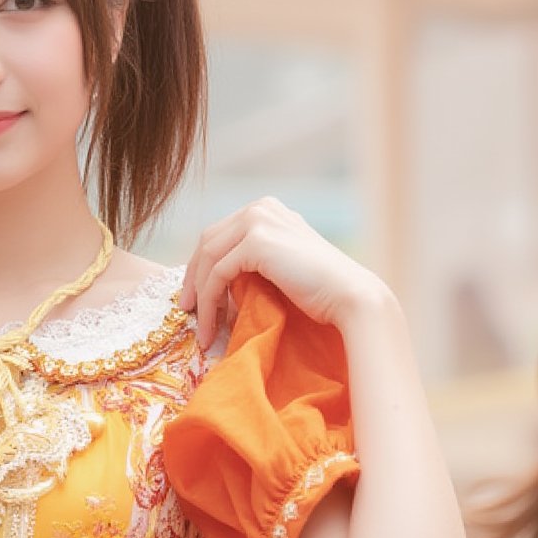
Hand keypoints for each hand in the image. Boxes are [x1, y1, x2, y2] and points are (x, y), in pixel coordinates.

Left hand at [178, 196, 386, 348]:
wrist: (349, 296)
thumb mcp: (280, 267)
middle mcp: (260, 208)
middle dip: (193, 280)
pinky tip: (210, 327)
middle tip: (187, 311)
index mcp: (267, 210)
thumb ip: (252, 263)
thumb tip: (216, 283)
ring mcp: (258, 220)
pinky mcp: (256, 241)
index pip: (219, 235)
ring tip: (200, 329)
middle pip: (207, 242)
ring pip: (208, 259)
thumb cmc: (320, 291)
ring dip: (200, 297)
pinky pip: (217, 274)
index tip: (195, 299)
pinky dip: (209, 303)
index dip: (201, 267)